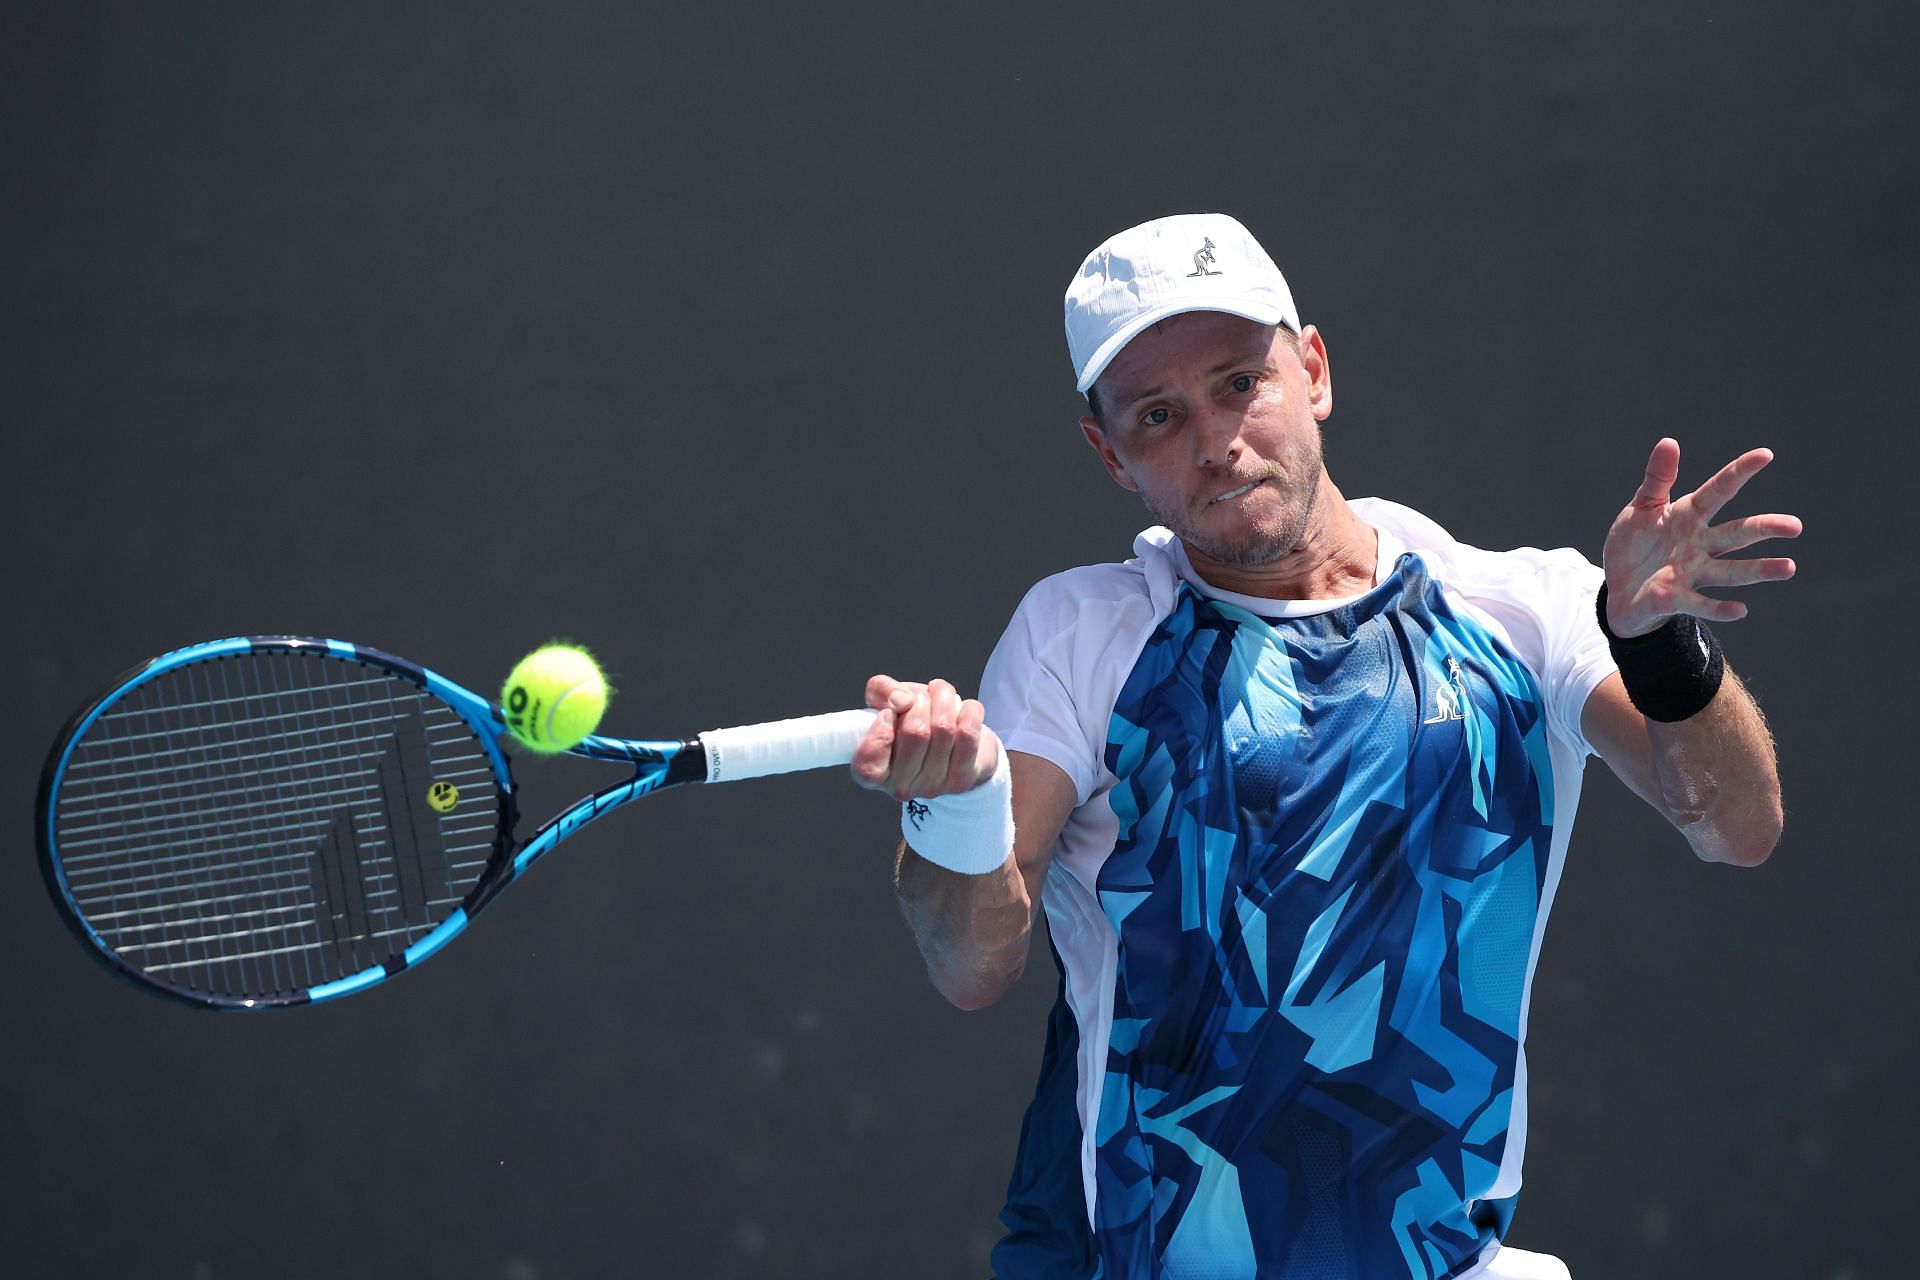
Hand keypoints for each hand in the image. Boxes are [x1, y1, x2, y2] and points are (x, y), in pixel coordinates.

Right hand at [850, 674, 1000, 801]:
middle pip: (915, 733)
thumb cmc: (913, 722)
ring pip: (944, 729)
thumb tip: (901, 700)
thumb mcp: (887, 701)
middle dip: (920, 701)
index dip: (880, 733)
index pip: (868, 768)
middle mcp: (900, 787)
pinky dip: (970, 710)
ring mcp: (932, 787)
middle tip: (921, 697)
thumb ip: (881, 691)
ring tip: (942, 693)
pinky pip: (969, 734)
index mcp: (873, 773)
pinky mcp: (961, 781)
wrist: (955, 745)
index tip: (889, 713)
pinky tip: (965, 708)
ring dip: (944, 698)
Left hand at [1601, 438, 1801, 636]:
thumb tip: (1669, 442)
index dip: (1739, 472)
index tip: (1765, 454)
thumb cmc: (1635, 543)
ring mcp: (1691, 572)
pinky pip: (1700, 603)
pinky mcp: (1676, 598)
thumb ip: (1658, 479)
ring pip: (1731, 571)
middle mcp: (1700, 544)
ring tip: (1788, 567)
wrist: (1618, 587)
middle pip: (1737, 534)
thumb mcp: (1642, 507)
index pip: (1719, 491)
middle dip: (1764, 528)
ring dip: (1759, 570)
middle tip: (1795, 526)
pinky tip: (1741, 610)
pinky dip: (1719, 608)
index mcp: (1690, 516)